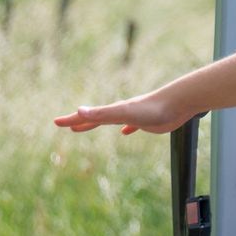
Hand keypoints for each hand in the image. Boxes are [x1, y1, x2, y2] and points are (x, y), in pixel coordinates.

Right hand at [54, 93, 187, 135]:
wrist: (179, 102)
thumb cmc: (153, 108)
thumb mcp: (123, 113)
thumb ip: (102, 113)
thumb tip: (79, 110)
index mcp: (113, 111)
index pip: (87, 116)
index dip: (71, 120)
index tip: (56, 122)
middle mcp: (121, 111)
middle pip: (96, 117)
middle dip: (81, 121)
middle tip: (68, 126)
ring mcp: (134, 116)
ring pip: (112, 120)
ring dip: (99, 123)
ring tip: (90, 126)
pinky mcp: (147, 121)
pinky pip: (132, 126)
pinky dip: (126, 129)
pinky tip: (126, 132)